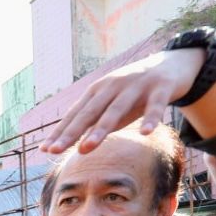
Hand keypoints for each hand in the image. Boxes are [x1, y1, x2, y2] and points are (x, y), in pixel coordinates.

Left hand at [44, 48, 206, 153]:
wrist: (171, 64)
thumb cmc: (133, 92)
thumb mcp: (110, 105)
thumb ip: (92, 122)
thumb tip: (67, 144)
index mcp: (99, 91)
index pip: (76, 114)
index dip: (60, 132)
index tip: (44, 150)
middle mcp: (114, 86)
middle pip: (90, 112)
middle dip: (72, 132)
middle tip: (55, 151)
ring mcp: (137, 86)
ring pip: (117, 109)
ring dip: (100, 129)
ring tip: (86, 148)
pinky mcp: (161, 87)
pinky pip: (156, 105)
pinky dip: (151, 118)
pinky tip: (145, 133)